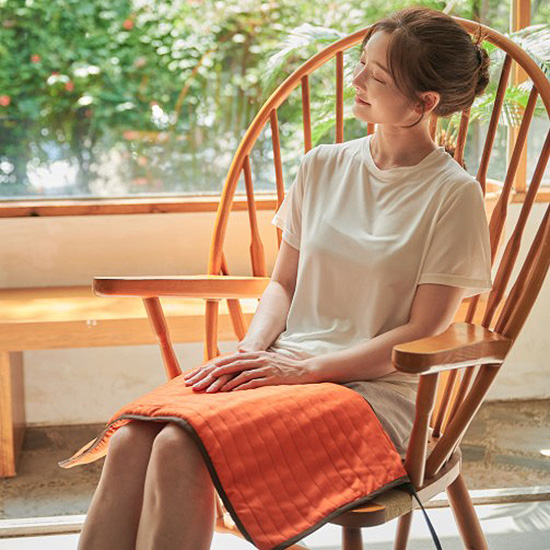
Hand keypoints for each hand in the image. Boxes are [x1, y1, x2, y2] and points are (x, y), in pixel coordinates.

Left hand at [183, 350, 314, 392]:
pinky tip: (232, 393)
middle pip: (232, 364)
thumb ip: (253, 361)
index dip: (216, 366)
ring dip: (225, 383)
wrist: (304, 371)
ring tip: (213, 390)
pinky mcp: (271, 378)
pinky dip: (241, 387)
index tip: (203, 373)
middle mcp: (258, 359)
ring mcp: (264, 368)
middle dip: (215, 373)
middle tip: (202, 381)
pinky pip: (253, 382)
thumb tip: (240, 359)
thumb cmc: (284, 369)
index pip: (231, 359)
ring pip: (240, 374)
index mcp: (255, 355)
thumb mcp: (267, 362)